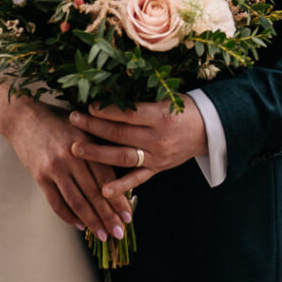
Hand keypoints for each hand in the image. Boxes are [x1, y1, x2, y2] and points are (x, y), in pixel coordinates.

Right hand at [2, 99, 133, 241]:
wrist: (22, 116)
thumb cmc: (56, 121)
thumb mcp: (81, 128)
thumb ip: (98, 149)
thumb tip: (118, 178)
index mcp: (86, 143)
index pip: (106, 177)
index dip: (118, 199)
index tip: (128, 216)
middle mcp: (71, 156)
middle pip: (93, 192)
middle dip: (108, 216)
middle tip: (119, 233)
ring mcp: (54, 167)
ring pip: (77, 201)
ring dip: (91, 221)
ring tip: (102, 235)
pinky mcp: (40, 175)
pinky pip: (56, 202)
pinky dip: (68, 216)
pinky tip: (79, 225)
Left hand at [68, 100, 209, 197]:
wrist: (208, 131)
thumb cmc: (183, 109)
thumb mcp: (166, 98)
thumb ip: (140, 100)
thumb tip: (108, 91)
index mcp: (160, 117)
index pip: (128, 114)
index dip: (106, 111)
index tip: (87, 106)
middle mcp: (158, 139)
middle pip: (120, 134)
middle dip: (93, 127)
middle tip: (73, 120)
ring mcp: (157, 157)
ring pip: (123, 157)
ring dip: (97, 154)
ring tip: (75, 149)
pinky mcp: (158, 170)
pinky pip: (137, 180)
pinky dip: (120, 187)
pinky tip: (103, 190)